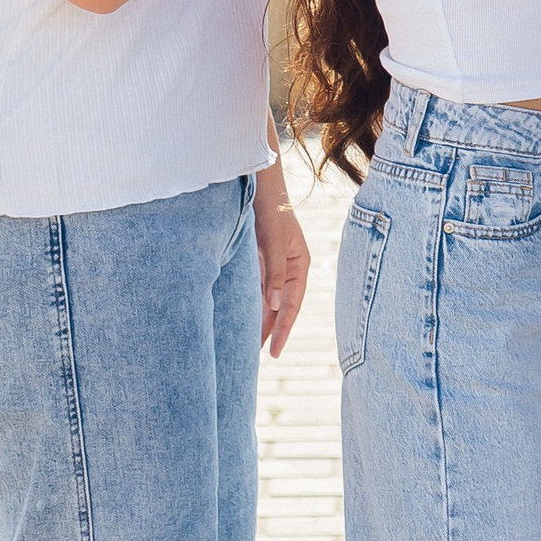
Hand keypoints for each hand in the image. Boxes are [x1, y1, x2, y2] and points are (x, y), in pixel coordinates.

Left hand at [254, 164, 310, 357]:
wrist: (257, 183)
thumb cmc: (269, 209)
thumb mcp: (273, 242)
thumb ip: (273, 273)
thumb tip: (274, 306)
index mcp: (300, 264)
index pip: (292, 306)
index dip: (282, 331)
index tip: (272, 353)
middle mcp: (289, 267)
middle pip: (281, 306)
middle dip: (270, 330)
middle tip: (257, 357)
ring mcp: (274, 263)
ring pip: (268, 299)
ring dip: (259, 319)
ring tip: (247, 344)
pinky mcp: (259, 258)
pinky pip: (256, 288)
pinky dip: (251, 303)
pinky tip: (241, 315)